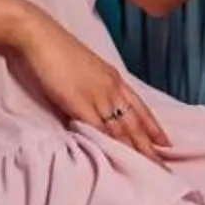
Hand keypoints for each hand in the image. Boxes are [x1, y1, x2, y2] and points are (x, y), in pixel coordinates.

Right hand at [11, 10, 169, 159]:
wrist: (38, 35)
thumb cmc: (55, 50)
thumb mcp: (82, 70)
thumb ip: (91, 90)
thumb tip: (92, 110)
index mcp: (112, 78)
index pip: (140, 107)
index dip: (153, 126)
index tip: (166, 143)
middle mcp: (110, 87)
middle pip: (136, 122)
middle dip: (151, 147)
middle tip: (165, 167)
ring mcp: (97, 95)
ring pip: (122, 129)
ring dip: (137, 151)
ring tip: (150, 169)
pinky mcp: (79, 102)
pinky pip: (99, 128)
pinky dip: (110, 144)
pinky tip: (119, 159)